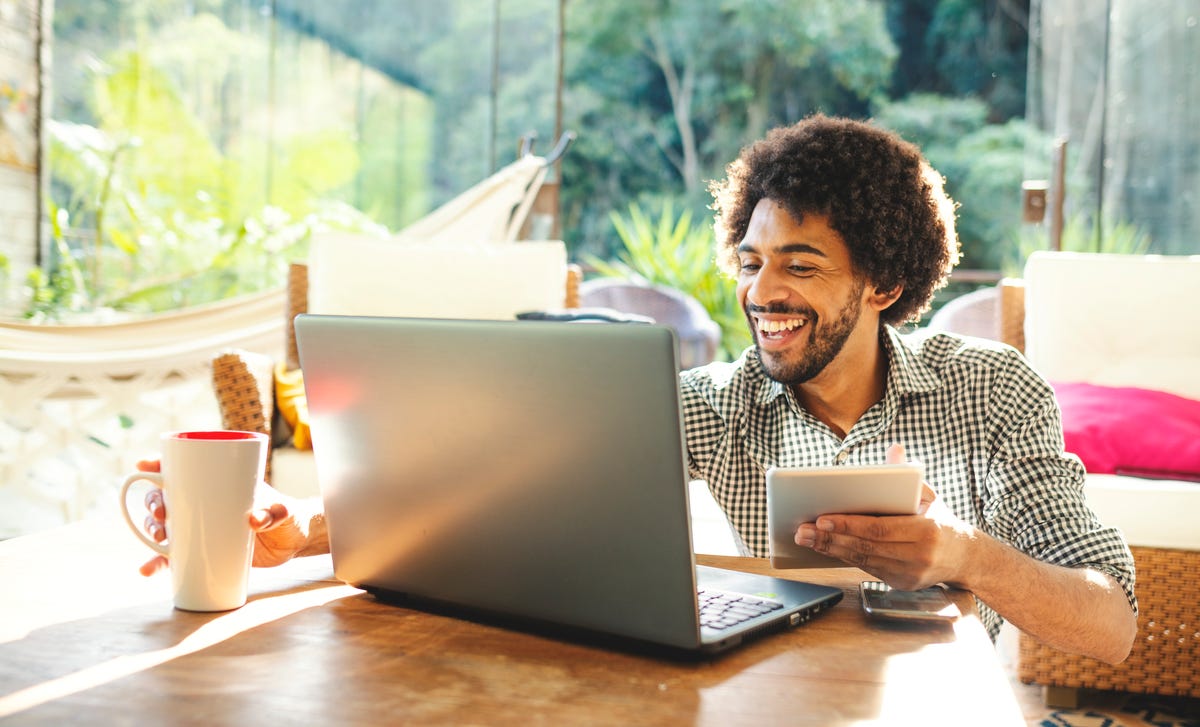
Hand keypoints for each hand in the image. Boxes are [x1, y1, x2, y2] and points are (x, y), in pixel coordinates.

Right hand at [136, 459, 310, 576]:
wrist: (291, 543)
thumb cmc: (286, 516)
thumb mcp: (283, 511)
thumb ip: (274, 513)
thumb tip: (253, 520)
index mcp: (216, 483)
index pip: (182, 469)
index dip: (158, 464)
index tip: (144, 464)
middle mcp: (201, 504)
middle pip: (164, 497)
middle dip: (153, 503)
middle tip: (159, 513)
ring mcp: (198, 528)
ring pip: (163, 526)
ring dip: (150, 531)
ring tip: (156, 540)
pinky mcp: (200, 552)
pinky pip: (172, 557)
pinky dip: (157, 563)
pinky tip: (147, 570)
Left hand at [792, 443, 976, 589]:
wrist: (966, 557)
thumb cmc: (940, 519)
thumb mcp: (928, 494)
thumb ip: (907, 473)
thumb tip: (894, 448)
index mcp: (926, 530)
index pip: (880, 527)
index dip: (849, 524)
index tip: (822, 517)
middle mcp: (919, 555)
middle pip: (866, 547)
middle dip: (830, 538)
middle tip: (802, 530)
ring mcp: (910, 574)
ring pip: (863, 560)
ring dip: (830, 549)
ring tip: (805, 538)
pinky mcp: (902, 584)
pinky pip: (867, 570)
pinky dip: (843, 558)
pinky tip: (824, 547)